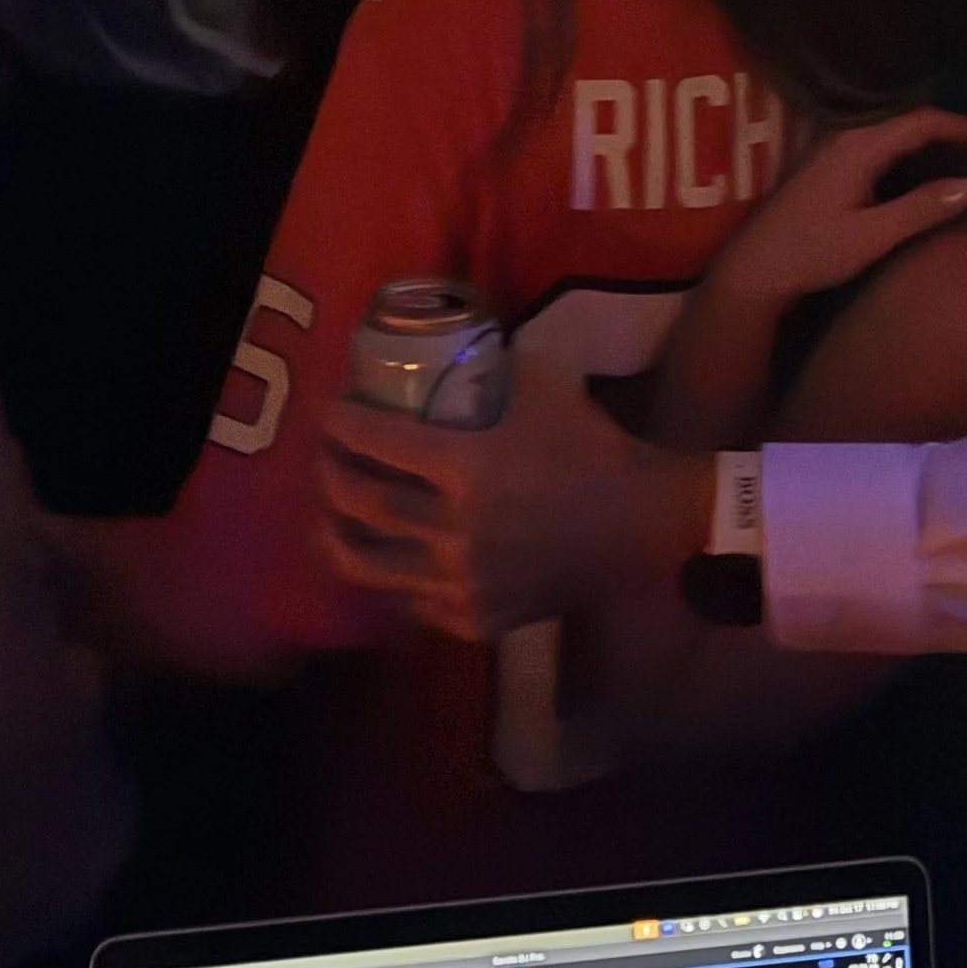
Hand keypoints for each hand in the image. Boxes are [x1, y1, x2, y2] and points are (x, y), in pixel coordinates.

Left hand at [319, 357, 711, 640]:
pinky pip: (413, 602)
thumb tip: (464, 348)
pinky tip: (388, 560)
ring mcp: (462, 582)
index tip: (329, 412)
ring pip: (373, 566)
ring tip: (330, 516)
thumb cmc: (594, 450)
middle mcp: (452, 531)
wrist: (641, 527)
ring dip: (339, 535)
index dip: (344, 425)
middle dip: (331, 476)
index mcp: (466, 468)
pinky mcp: (476, 618)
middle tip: (325, 458)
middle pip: (363, 506)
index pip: (380, 442)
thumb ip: (498, 366)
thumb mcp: (547, 385)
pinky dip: (391, 580)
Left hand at [709, 111, 966, 313]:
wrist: (755, 268)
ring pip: (890, 130)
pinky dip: (906, 151)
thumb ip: (925, 207)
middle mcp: (845, 135)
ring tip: (960, 160)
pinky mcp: (827, 163)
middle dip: (947, 130)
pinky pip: (876, 143)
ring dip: (925, 140)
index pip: (921, 120)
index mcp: (859, 146)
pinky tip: (918, 172)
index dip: (961, 126)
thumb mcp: (875, 235)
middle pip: (906, 119)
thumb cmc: (813, 252)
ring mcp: (832, 147)